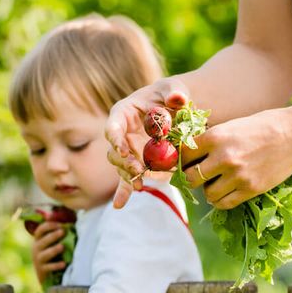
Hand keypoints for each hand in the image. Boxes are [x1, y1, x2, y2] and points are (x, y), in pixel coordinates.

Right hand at [31, 221, 66, 283]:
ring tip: (62, 246)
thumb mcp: (52, 243)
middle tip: (62, 231)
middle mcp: (36, 248)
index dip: (49, 226)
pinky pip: (49, 267)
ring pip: (45, 254)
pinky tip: (64, 263)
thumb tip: (68, 221)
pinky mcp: (42, 270)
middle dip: (52, 236)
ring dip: (53, 250)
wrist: (47, 275)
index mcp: (38, 240)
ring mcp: (38, 259)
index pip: (40, 230)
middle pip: (43, 241)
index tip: (60, 224)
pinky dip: (56, 265)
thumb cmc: (53, 254)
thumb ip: (58, 232)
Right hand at [105, 78, 189, 207]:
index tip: (123, 150)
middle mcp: (121, 133)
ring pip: (120, 166)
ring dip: (128, 176)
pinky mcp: (137, 163)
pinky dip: (124, 191)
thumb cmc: (171, 94)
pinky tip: (120, 204)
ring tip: (140, 185)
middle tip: (137, 169)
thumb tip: (178, 99)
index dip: (115, 138)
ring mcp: (128, 150)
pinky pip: (127, 179)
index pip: (113, 126)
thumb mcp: (175, 88)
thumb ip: (176, 92)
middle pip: (114, 150)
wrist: (177, 109)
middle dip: (124, 162)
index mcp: (123, 113)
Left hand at [180, 106, 291, 209]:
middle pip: (190, 178)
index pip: (183, 154)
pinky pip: (224, 203)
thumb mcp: (231, 126)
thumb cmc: (262, 126)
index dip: (181, 160)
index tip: (185, 162)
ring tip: (216, 181)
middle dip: (190, 178)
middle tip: (196, 175)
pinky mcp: (250, 189)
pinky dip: (221, 200)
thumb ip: (211, 140)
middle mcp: (224, 157)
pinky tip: (225, 191)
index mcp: (216, 137)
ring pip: (207, 194)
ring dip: (208, 189)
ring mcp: (237, 175)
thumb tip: (188, 153)